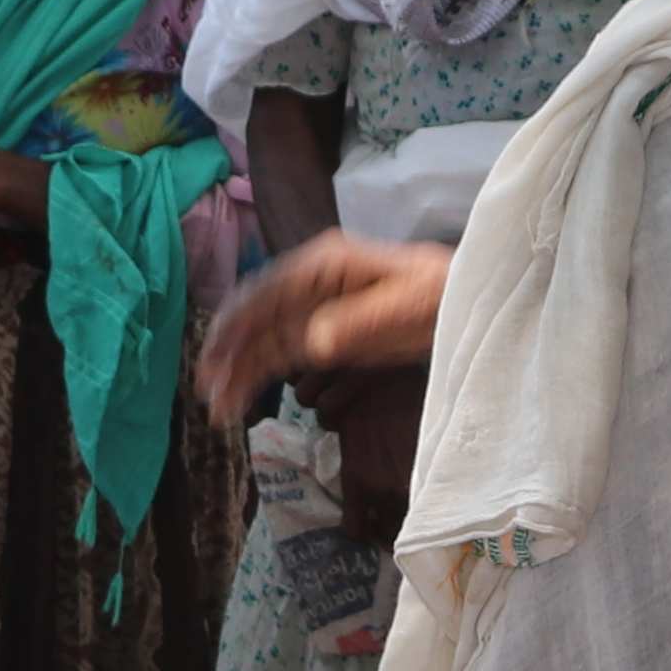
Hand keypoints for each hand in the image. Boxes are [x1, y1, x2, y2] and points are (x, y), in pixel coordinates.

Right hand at [198, 232, 454, 421]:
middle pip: (256, 317)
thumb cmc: (439, 294)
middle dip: (230, 353)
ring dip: (239, 371)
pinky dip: (259, 376)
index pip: (268, 292)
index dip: (239, 324)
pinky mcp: (323, 334)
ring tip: (219, 407)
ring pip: (263, 340)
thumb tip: (311, 343)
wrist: (463, 301)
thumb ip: (358, 323)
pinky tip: (242, 400)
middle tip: (208, 390)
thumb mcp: (405, 305)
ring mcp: (313, 309)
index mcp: (324, 263)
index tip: (217, 355)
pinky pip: (281, 354)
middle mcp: (309, 283)